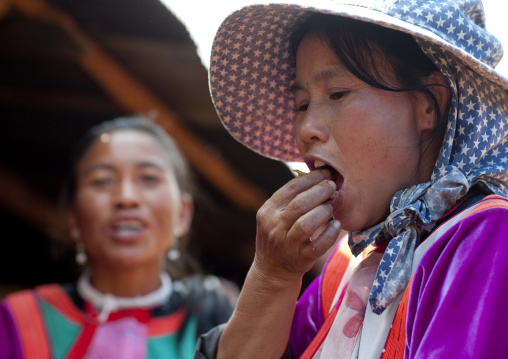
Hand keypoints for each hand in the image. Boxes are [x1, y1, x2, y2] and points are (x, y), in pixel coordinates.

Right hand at [253, 168, 341, 283]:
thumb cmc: (278, 237)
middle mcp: (274, 227)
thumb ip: (290, 200)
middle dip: (320, 191)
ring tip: (332, 205)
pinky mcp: (299, 259)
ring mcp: (286, 244)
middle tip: (333, 186)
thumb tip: (318, 178)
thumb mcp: (274, 217)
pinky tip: (337, 225)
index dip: (310, 179)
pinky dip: (329, 234)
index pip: (290, 189)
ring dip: (323, 211)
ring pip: (306, 224)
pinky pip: (318, 246)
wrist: (271, 271)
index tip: (325, 173)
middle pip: (299, 204)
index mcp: (267, 211)